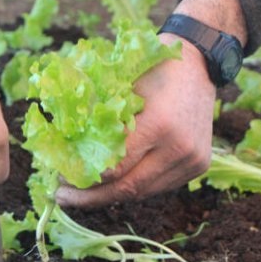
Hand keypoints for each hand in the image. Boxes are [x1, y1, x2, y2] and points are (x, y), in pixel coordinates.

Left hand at [56, 37, 214, 206]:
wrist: (199, 64)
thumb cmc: (153, 68)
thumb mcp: (122, 87)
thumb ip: (101, 120)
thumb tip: (68, 150)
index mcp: (159, 124)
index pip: (116, 167)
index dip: (86, 177)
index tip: (61, 177)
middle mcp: (178, 147)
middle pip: (128, 187)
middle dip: (92, 197)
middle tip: (64, 197)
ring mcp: (191, 160)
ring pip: (143, 192)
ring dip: (112, 196)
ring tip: (83, 195)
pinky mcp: (198, 166)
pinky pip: (158, 186)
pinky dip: (134, 187)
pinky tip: (112, 186)